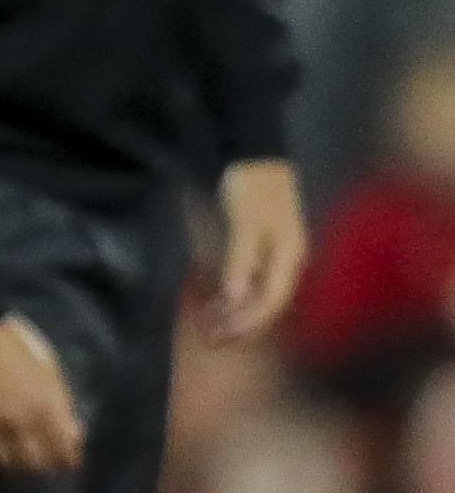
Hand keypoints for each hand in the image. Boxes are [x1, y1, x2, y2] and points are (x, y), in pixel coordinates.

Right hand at [0, 313, 83, 474]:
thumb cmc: (13, 343)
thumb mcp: (48, 368)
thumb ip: (61, 402)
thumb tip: (74, 434)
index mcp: (45, 405)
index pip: (63, 450)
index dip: (67, 461)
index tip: (66, 464)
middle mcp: (18, 420)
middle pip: (33, 464)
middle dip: (40, 468)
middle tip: (39, 466)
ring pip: (2, 464)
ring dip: (10, 467)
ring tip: (11, 463)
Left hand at [204, 157, 305, 341]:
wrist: (249, 153)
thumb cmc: (249, 187)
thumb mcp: (244, 223)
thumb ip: (240, 259)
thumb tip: (237, 298)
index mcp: (287, 257)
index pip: (270, 302)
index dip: (247, 323)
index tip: (221, 336)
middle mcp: (285, 260)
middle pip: (265, 303)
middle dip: (240, 324)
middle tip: (209, 338)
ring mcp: (272, 254)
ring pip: (256, 294)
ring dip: (233, 312)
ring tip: (206, 323)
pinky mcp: (257, 246)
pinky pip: (247, 280)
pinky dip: (229, 294)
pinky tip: (210, 301)